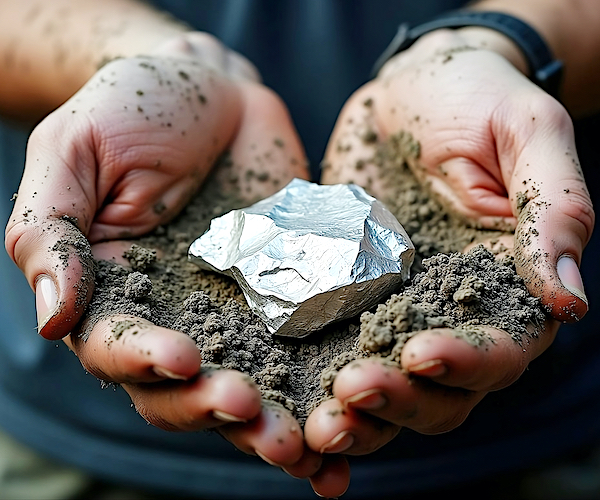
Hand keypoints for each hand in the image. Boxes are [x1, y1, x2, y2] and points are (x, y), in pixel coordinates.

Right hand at [4, 32, 351, 496]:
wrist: (213, 90)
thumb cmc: (131, 110)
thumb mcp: (74, 155)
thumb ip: (51, 234)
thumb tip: (53, 319)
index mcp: (112, 296)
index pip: (117, 350)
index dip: (145, 365)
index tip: (183, 358)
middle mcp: (173, 318)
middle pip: (186, 390)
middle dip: (217, 410)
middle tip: (253, 416)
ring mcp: (235, 313)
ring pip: (250, 386)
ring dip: (274, 423)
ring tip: (309, 445)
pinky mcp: (289, 298)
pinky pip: (304, 351)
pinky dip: (325, 391)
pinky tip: (354, 423)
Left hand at [305, 29, 593, 461]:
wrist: (411, 88)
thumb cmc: (479, 100)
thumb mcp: (528, 135)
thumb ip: (554, 211)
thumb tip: (568, 299)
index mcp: (507, 288)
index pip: (499, 350)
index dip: (465, 364)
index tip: (419, 355)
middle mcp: (450, 313)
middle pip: (435, 390)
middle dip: (396, 402)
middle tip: (349, 395)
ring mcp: (389, 309)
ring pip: (379, 386)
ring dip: (350, 414)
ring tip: (312, 422)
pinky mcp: (339, 295)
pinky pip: (324, 348)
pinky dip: (305, 385)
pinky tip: (277, 400)